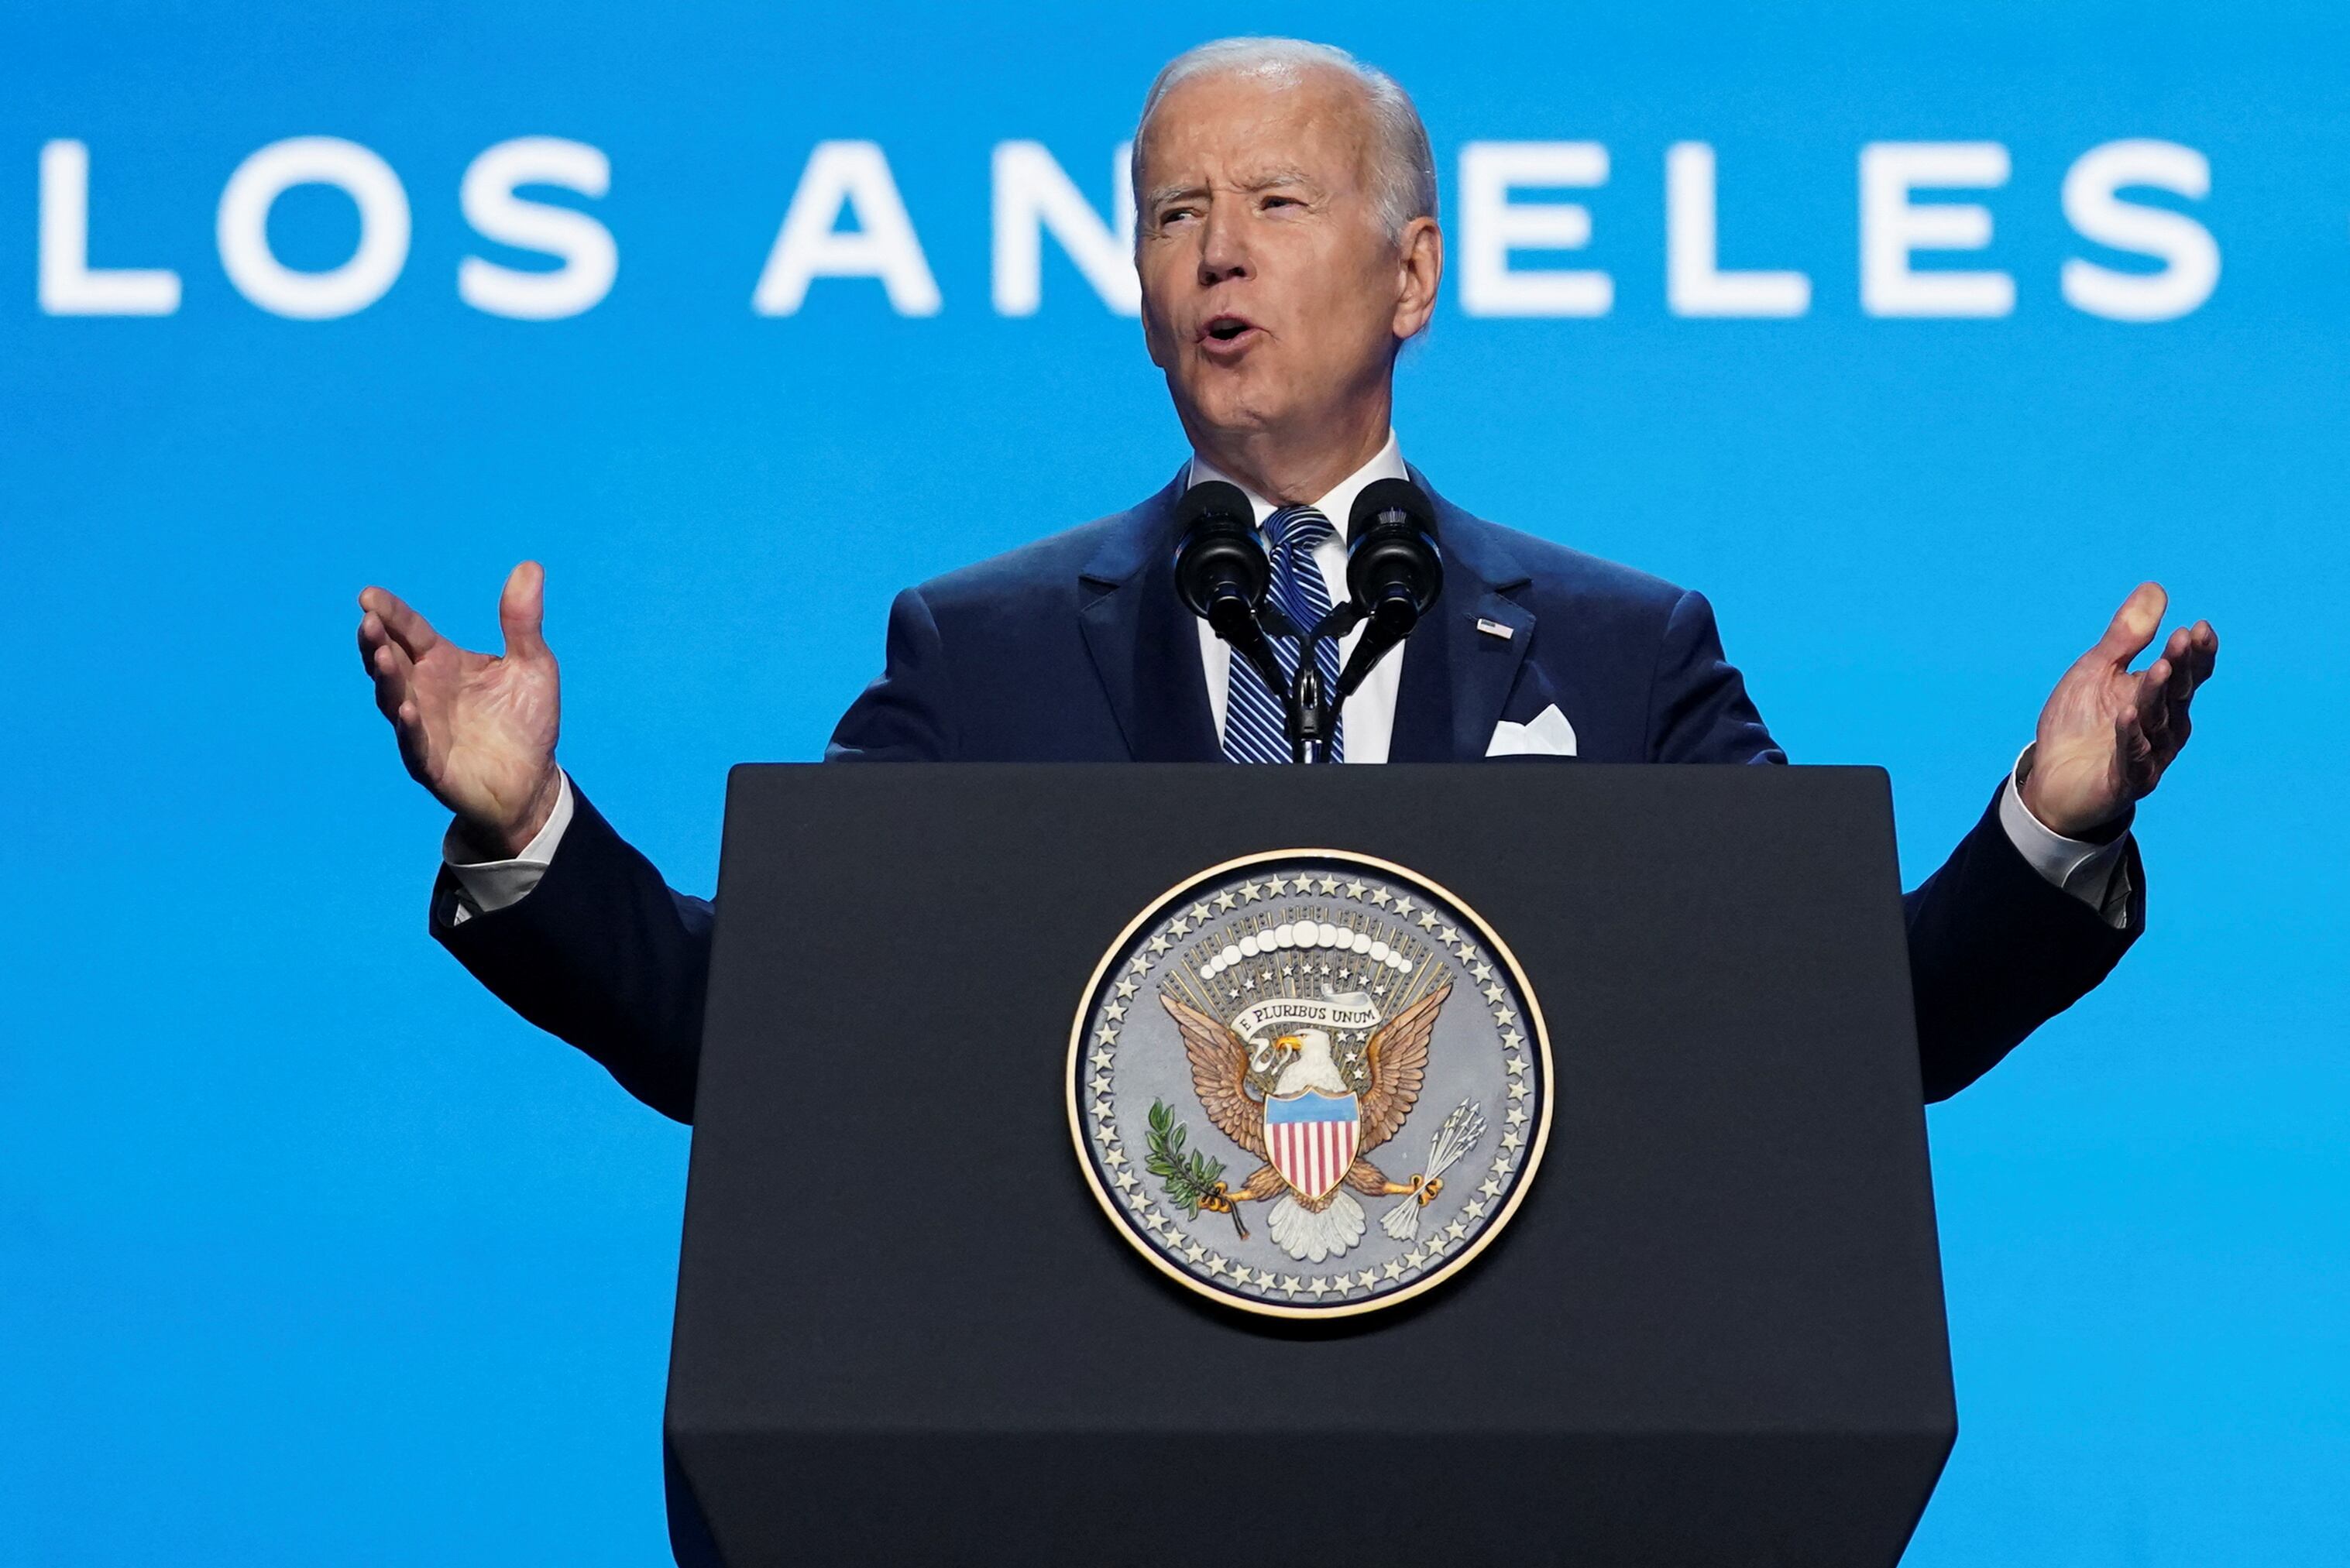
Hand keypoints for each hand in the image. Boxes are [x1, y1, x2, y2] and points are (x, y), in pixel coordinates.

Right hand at [357, 562, 562, 857]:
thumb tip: (531, 565)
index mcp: (442, 661)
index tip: (369, 595)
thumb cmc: (526, 720)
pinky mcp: (429, 762)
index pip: (410, 630)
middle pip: (390, 659)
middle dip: (376, 641)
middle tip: (369, 621)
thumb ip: (523, 621)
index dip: (391, 613)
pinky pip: (413, 742)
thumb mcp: (533, 665)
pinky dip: (409, 726)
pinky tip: (406, 709)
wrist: (532, 781)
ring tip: (383, 656)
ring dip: (386, 678)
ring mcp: (421, 725)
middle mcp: (423, 689)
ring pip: (393, 697)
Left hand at [2019, 582, 2217, 837]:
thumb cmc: (2079, 721)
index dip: (2196, 652)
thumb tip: (2155, 588)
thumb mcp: (2097, 670)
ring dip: (2158, 694)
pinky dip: (2131, 736)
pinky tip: (2126, 715)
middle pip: (2179, 692)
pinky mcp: (2128, 780)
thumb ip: (2125, 636)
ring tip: (2161, 667)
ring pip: (2158, 721)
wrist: (2052, 777)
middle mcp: (2165, 725)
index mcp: (2161, 696)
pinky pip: (2133, 757)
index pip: (2189, 671)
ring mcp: (2150, 754)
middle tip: (2184, 637)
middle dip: (2182, 665)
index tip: (2198, 627)